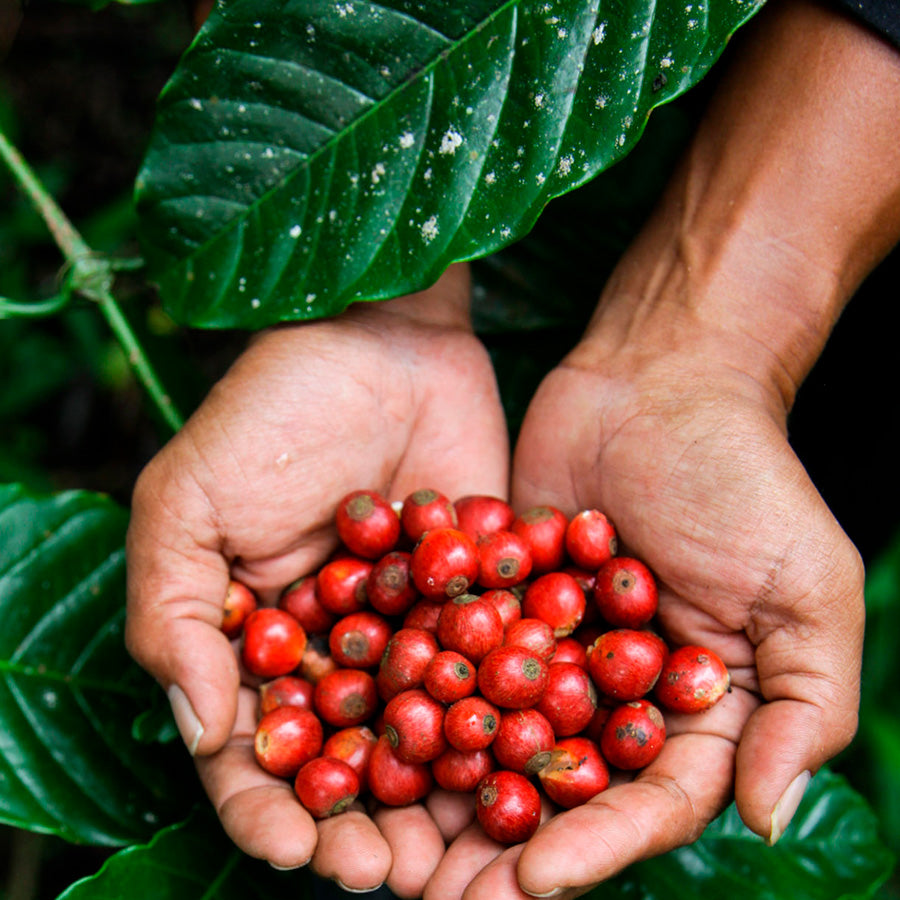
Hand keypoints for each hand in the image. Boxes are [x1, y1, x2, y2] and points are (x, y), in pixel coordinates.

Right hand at [125, 263, 508, 894]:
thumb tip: (204, 729)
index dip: (267, 807)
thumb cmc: (272, 411)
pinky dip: (502, 723)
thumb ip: (172, 612)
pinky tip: (518, 768)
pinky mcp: (479, 599)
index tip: (291, 848)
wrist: (384, 339)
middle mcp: (335, 649)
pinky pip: (489, 671)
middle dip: (360, 824)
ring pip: (422, 735)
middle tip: (389, 873)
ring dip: (435, 799)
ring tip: (454, 854)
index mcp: (256, 641)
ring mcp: (411, 628)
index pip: (253, 749)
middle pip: (344, 760)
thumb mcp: (188, 500)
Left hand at [421, 0, 897, 889]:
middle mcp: (614, 689)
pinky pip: (457, 650)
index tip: (535, 875)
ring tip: (392, 835)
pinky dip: (419, 687)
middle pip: (560, 784)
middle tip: (443, 896)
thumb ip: (803, 705)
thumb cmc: (743, 479)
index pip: (647, 799)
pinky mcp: (494, 596)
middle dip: (507, 841)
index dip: (597, 844)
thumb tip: (766, 818)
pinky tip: (369, 727)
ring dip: (449, 784)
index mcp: (691, 708)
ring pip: (494, 730)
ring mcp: (548, 643)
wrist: (657, 380)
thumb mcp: (804, 589)